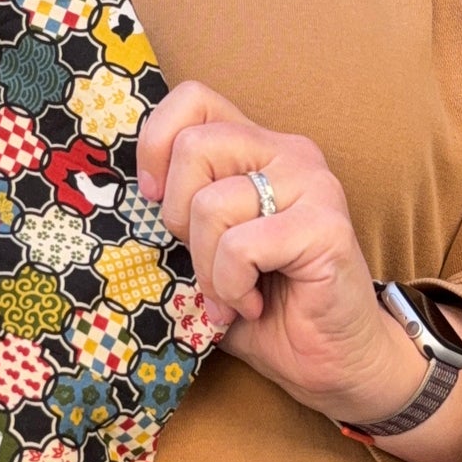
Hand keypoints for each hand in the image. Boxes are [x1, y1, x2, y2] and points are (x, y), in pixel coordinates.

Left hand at [135, 80, 441, 428]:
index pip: (193, 100)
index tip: (155, 199)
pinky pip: (241, 246)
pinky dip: (231, 286)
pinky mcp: (326, 227)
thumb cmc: (266, 306)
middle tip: (205, 259)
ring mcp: (313, 185)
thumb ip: (179, 211)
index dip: (156, 145)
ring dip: (207, 265)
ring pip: (211, 203)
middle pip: (192, 147)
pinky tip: (254, 302)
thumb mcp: (205, 249)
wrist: (334, 361)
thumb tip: (127, 198)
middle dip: (178, 217)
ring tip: (233, 291)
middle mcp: (289, 152)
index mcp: (257, 147)